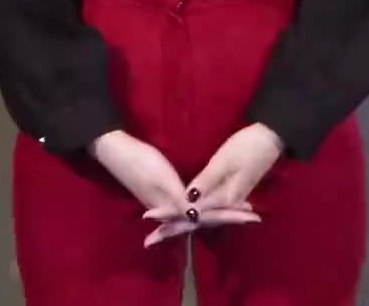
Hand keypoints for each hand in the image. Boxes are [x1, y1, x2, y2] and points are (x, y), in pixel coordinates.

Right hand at [89, 131, 259, 239]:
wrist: (115, 150)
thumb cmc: (140, 162)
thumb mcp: (162, 179)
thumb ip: (179, 200)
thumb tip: (198, 219)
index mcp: (173, 207)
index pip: (208, 216)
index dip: (231, 214)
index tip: (252, 215)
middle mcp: (171, 209)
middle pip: (205, 217)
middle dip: (229, 216)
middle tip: (253, 215)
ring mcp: (164, 202)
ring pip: (198, 213)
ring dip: (218, 213)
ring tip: (238, 212)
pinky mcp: (160, 194)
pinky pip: (189, 206)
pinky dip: (204, 207)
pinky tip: (206, 207)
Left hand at [143, 123, 282, 245]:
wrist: (270, 139)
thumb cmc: (247, 146)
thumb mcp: (225, 161)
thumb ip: (207, 181)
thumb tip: (189, 201)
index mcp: (223, 198)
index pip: (190, 211)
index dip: (168, 213)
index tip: (148, 217)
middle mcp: (226, 203)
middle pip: (195, 219)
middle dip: (172, 228)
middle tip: (149, 240)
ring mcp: (230, 199)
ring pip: (201, 216)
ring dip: (181, 224)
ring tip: (161, 232)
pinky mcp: (231, 192)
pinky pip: (209, 209)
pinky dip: (195, 215)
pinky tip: (188, 218)